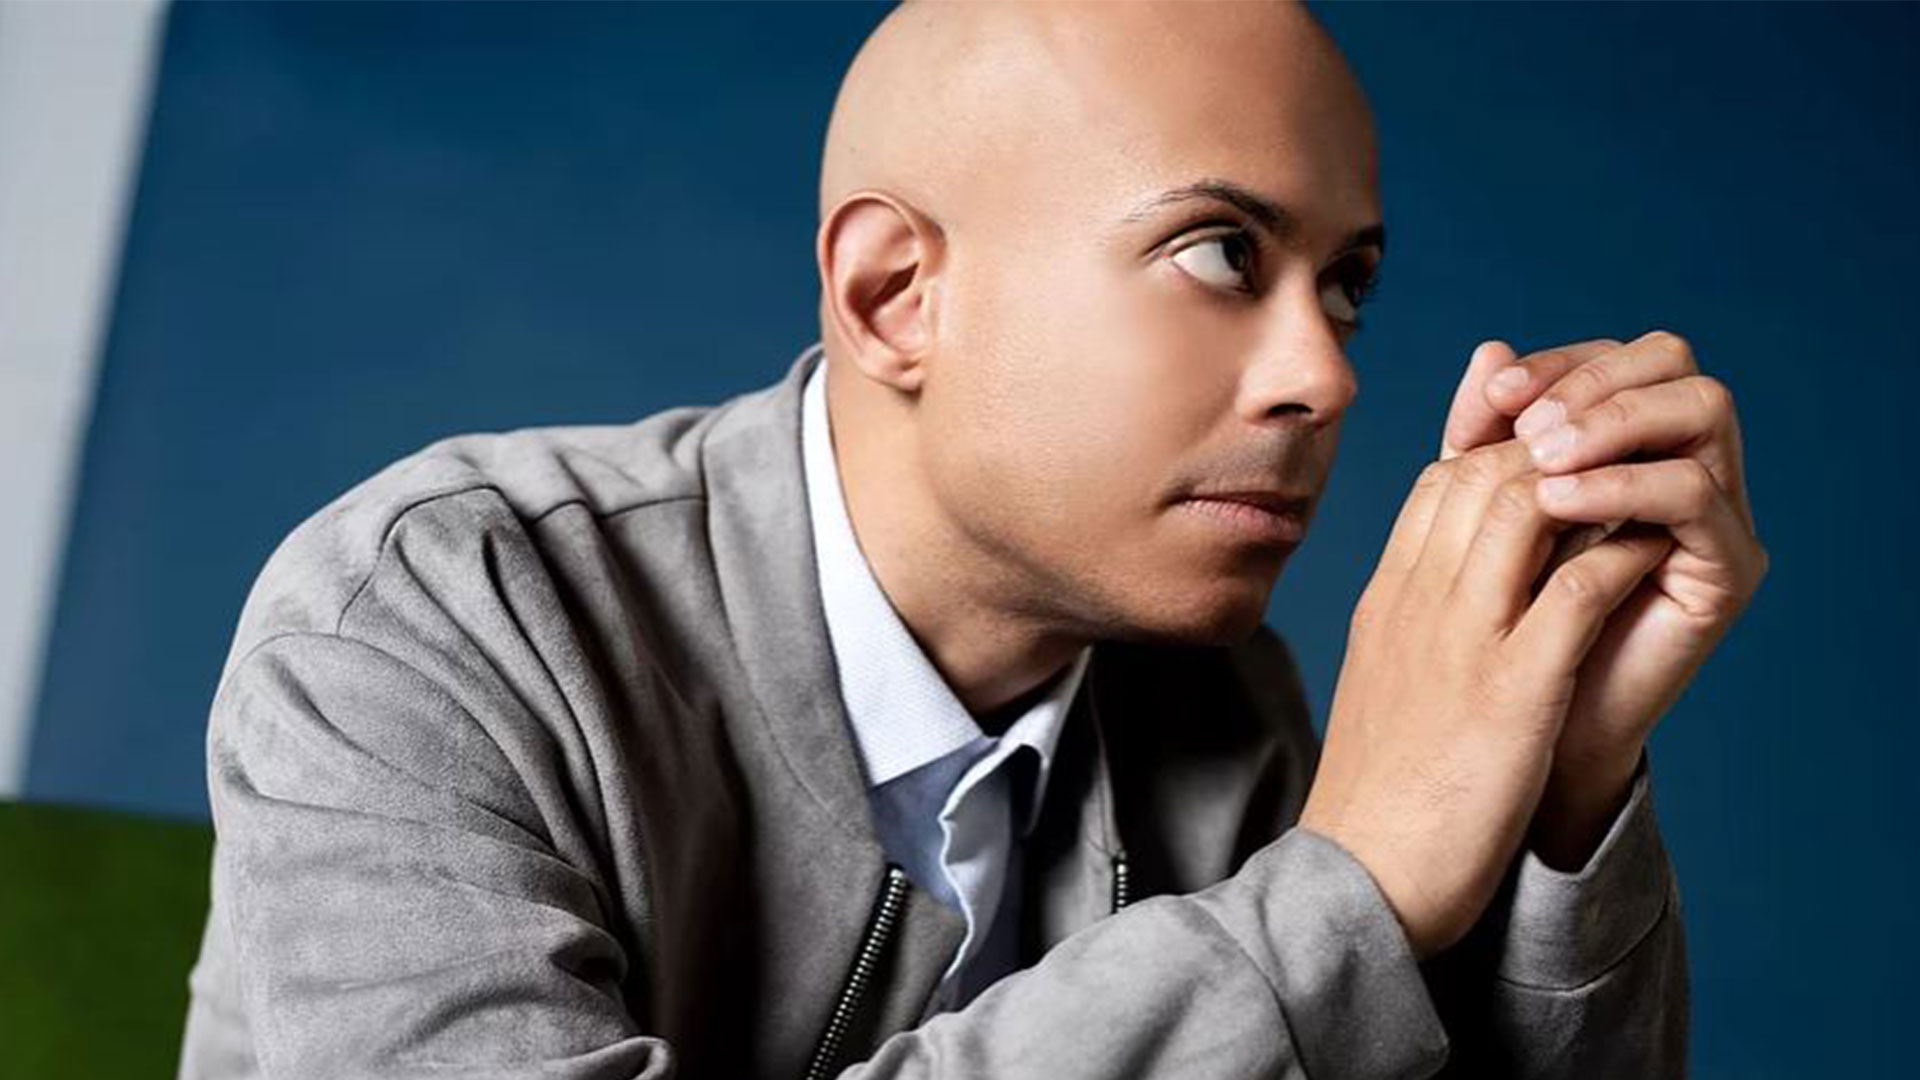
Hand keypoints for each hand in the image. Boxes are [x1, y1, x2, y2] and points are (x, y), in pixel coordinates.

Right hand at [1299, 438, 1672, 958]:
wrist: (1358, 876)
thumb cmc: (1382, 790)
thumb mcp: (1385, 679)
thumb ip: (1419, 618)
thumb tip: (1455, 580)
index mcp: (1388, 598)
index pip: (1442, 478)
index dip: (1511, 451)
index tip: (1569, 467)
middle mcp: (1417, 600)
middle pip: (1485, 471)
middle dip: (1560, 451)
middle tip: (1622, 469)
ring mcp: (1461, 640)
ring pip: (1528, 506)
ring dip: (1593, 485)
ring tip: (1642, 495)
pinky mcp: (1512, 691)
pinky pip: (1576, 589)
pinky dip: (1621, 556)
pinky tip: (1654, 554)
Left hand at [1440, 331, 1769, 866]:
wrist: (1512, 749)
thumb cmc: (1489, 636)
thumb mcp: (1471, 523)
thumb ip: (1481, 441)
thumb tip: (1486, 349)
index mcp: (1621, 448)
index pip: (1608, 359)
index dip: (1551, 365)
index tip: (1490, 396)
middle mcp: (1676, 468)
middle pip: (1670, 362)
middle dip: (1589, 380)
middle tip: (1524, 424)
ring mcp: (1710, 516)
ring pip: (1701, 408)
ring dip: (1612, 419)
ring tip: (1541, 457)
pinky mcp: (1725, 569)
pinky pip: (1696, 493)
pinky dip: (1627, 483)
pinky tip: (1559, 503)